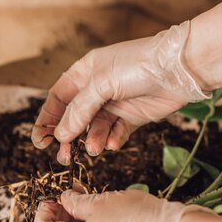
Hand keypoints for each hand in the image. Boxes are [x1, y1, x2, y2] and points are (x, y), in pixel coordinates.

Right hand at [31, 21, 209, 164]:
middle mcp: (97, 89)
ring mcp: (114, 104)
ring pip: (94, 129)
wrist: (180, 69)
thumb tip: (60, 134)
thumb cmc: (139, 65)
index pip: (58, 99)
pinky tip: (113, 143)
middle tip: (65, 156)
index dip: (47, 119)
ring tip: (94, 148)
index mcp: (84, 73)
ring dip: (91, 141)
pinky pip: (114, 133)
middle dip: (68, 137)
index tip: (41, 140)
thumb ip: (80, 110)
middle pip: (74, 118)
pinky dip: (111, 140)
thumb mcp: (102, 84)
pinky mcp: (131, 117)